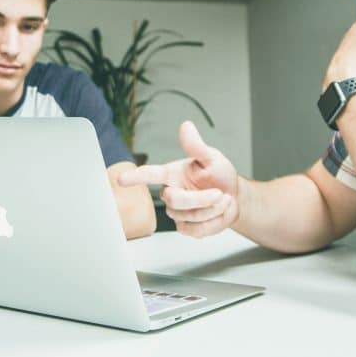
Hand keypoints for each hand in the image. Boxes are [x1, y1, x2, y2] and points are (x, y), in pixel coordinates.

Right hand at [119, 121, 239, 237]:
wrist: (234, 197)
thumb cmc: (220, 175)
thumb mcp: (212, 158)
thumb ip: (196, 146)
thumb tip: (186, 126)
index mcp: (172, 174)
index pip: (150, 174)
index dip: (136, 177)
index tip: (121, 179)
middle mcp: (171, 193)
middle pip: (175, 200)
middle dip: (201, 199)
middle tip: (220, 193)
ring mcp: (177, 212)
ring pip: (189, 216)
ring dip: (213, 209)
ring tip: (223, 199)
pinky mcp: (185, 227)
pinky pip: (196, 230)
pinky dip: (213, 222)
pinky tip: (218, 212)